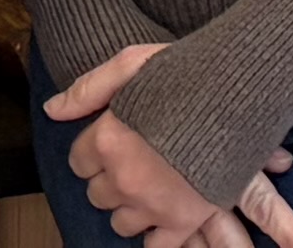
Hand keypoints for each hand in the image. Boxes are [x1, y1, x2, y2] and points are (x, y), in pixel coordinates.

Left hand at [48, 42, 283, 245]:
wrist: (239, 95)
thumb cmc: (188, 73)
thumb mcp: (132, 62)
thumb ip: (89, 89)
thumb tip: (52, 110)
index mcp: (108, 139)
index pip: (79, 161)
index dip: (95, 152)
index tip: (111, 144)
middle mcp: (124, 177)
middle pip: (98, 194)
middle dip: (111, 180)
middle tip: (133, 163)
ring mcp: (152, 203)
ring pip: (122, 222)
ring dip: (131, 208)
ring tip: (149, 189)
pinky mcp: (183, 220)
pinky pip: (157, 246)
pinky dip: (157, 237)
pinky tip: (163, 219)